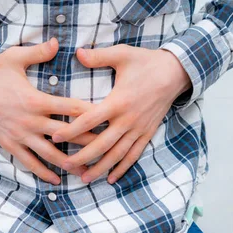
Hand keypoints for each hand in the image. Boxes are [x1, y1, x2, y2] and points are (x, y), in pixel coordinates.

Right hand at [0, 38, 98, 184]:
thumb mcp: (14, 58)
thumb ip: (39, 52)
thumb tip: (58, 42)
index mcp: (36, 100)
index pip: (71, 108)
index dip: (92, 114)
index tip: (110, 118)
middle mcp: (31, 121)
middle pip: (66, 134)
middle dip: (88, 142)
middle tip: (109, 148)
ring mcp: (20, 136)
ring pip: (50, 154)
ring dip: (69, 163)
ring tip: (87, 170)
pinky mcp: (10, 144)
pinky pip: (28, 162)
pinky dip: (43, 172)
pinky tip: (56, 180)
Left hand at [51, 44, 192, 183]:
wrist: (177, 71)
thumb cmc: (146, 62)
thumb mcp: (122, 54)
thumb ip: (98, 56)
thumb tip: (77, 53)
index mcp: (118, 101)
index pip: (89, 120)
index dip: (71, 130)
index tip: (54, 137)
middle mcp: (128, 119)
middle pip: (102, 144)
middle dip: (82, 157)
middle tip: (64, 165)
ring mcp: (139, 128)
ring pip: (117, 154)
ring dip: (100, 168)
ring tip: (84, 179)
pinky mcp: (147, 133)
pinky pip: (134, 155)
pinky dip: (122, 168)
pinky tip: (110, 179)